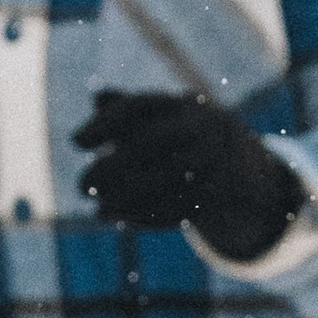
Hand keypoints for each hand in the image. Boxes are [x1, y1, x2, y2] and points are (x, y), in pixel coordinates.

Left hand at [72, 88, 305, 263]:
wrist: (242, 162)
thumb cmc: (186, 136)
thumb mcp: (164, 118)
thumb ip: (130, 109)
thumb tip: (98, 98)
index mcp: (184, 106)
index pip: (139, 106)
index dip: (106, 123)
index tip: (75, 142)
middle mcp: (201, 128)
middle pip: (151, 143)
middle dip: (112, 167)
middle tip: (81, 185)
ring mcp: (214, 161)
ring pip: (164, 180)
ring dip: (125, 199)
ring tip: (97, 210)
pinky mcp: (219, 193)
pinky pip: (180, 207)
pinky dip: (146, 215)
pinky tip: (121, 219)